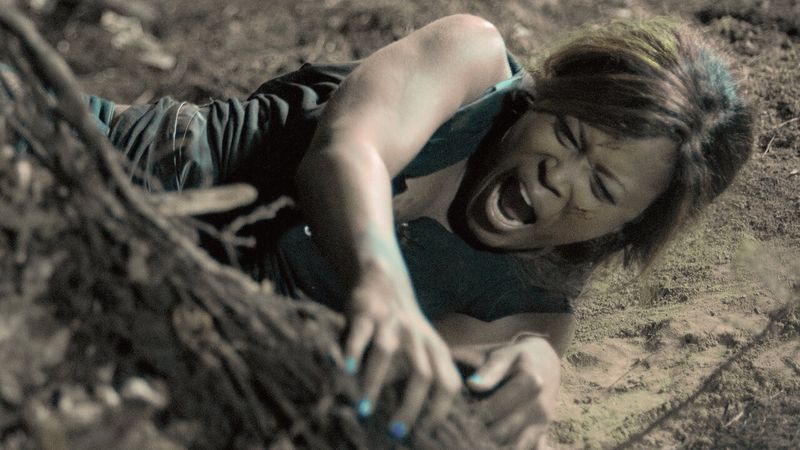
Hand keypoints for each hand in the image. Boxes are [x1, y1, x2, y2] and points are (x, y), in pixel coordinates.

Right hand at [344, 265, 461, 438]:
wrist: (384, 281)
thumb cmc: (402, 330)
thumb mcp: (422, 350)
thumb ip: (421, 380)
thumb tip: (413, 426)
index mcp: (436, 349)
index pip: (449, 383)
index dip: (441, 409)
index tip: (425, 433)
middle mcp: (417, 337)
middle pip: (421, 373)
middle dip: (410, 406)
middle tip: (396, 432)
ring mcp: (392, 322)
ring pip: (386, 353)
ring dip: (376, 384)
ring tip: (364, 412)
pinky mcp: (366, 311)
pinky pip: (359, 332)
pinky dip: (352, 352)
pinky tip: (345, 371)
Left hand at [466, 336, 559, 448]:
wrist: (546, 362)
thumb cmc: (517, 357)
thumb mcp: (503, 356)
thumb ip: (489, 371)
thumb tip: (472, 385)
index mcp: (530, 382)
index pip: (491, 410)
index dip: (469, 415)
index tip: (456, 412)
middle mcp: (540, 406)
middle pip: (499, 432)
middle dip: (476, 432)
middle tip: (460, 426)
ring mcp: (542, 423)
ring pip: (511, 446)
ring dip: (489, 443)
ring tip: (473, 434)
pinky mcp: (543, 434)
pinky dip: (506, 449)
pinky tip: (491, 441)